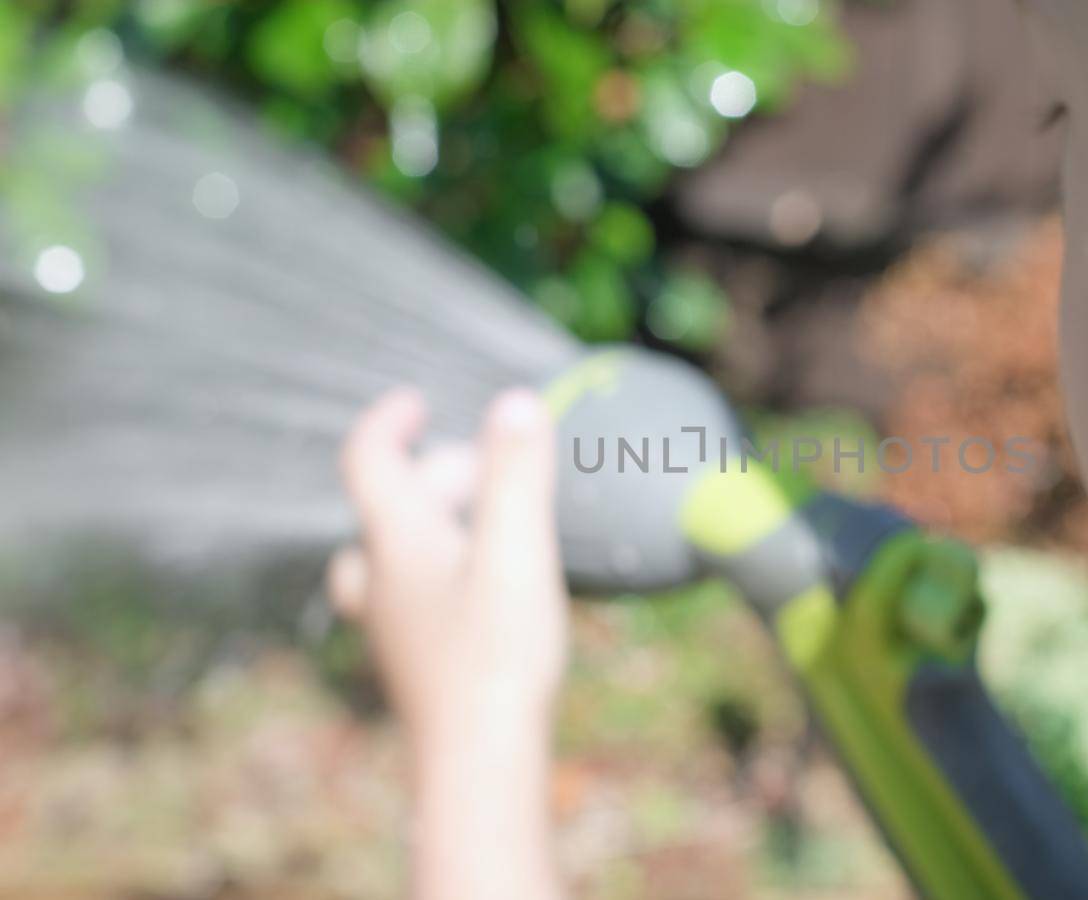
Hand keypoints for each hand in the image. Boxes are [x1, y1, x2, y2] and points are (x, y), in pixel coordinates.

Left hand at [329, 387, 567, 899]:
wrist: (477, 763)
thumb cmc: (496, 654)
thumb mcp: (517, 549)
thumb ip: (517, 474)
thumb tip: (517, 402)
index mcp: (397, 542)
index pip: (367, 460)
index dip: (387, 423)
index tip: (414, 403)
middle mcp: (382, 581)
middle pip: (387, 508)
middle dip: (434, 476)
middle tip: (487, 473)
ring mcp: (394, 627)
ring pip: (392, 558)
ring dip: (433, 528)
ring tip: (488, 528)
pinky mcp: (417, 663)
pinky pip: (413, 598)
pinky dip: (442, 572)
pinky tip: (489, 593)